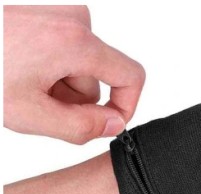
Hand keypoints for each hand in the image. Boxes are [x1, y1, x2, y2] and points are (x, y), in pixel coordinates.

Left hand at [3, 6, 144, 143]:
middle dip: (76, 99)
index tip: (108, 124)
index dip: (126, 107)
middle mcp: (74, 21)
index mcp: (77, 43)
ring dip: (59, 84)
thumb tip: (113, 124)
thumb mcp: (29, 113)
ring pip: (80, 65)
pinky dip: (48, 67)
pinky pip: (64, 49)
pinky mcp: (46, 13)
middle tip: (39, 106)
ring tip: (23, 85)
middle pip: (98, 77)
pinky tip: (21, 70)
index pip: (132, 77)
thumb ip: (82, 127)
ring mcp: (58, 13)